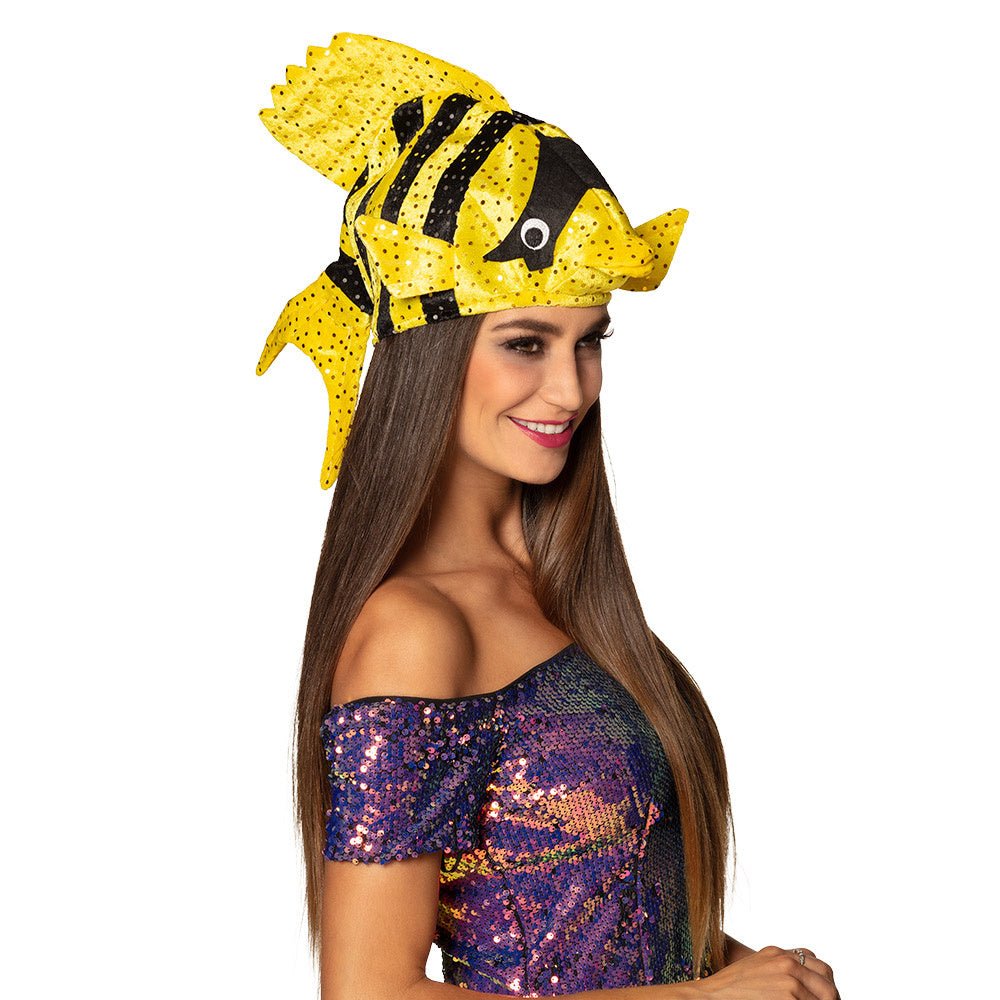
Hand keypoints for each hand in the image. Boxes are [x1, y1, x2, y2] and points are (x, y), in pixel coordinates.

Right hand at [693, 944, 840, 999]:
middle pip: (827, 980)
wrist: (710, 997)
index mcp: (777, 953)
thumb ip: (776, 970)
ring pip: (827, 996)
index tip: (822, 997)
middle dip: (831, 997)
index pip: (816, 964)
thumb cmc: (729, 990)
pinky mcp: (790, 998)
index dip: (824, 983)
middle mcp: (786, 961)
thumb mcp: (754, 969)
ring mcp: (789, 980)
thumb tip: (799, 986)